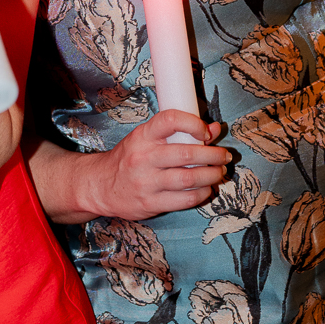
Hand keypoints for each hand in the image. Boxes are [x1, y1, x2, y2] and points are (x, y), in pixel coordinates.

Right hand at [84, 112, 230, 220]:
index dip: (193, 123)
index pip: (170, 120)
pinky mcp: (151, 203)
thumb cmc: (128, 159)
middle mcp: (143, 157)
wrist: (100, 185)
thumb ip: (178, 133)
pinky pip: (185, 199)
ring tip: (219, 172)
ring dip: (212, 175)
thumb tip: (214, 128)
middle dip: (213, 155)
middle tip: (224, 155)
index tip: (206, 131)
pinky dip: (202, 193)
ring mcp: (147, 182)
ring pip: (189, 178)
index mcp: (143, 136)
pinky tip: (206, 188)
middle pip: (186, 154)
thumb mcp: (147, 139)